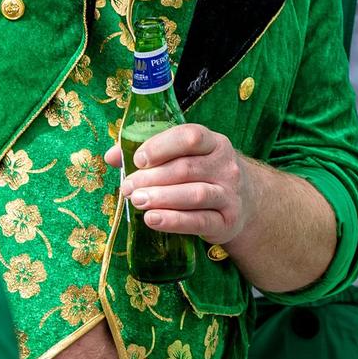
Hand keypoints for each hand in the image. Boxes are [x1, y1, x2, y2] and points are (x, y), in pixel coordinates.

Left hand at [107, 124, 260, 243]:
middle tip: (127, 187)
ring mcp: (229, 194)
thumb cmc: (203, 174)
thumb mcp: (184, 157)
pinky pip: (199, 221)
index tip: (138, 159)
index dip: (162, 146)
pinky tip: (152, 219)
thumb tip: (112, 156)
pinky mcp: (227, 221)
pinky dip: (174, 221)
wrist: (245, 203)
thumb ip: (149, 152)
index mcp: (213, 143)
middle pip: (186, 168)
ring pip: (195, 194)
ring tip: (137, 201)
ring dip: (161, 198)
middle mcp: (225, 166)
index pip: (191, 136)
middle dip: (152, 178)